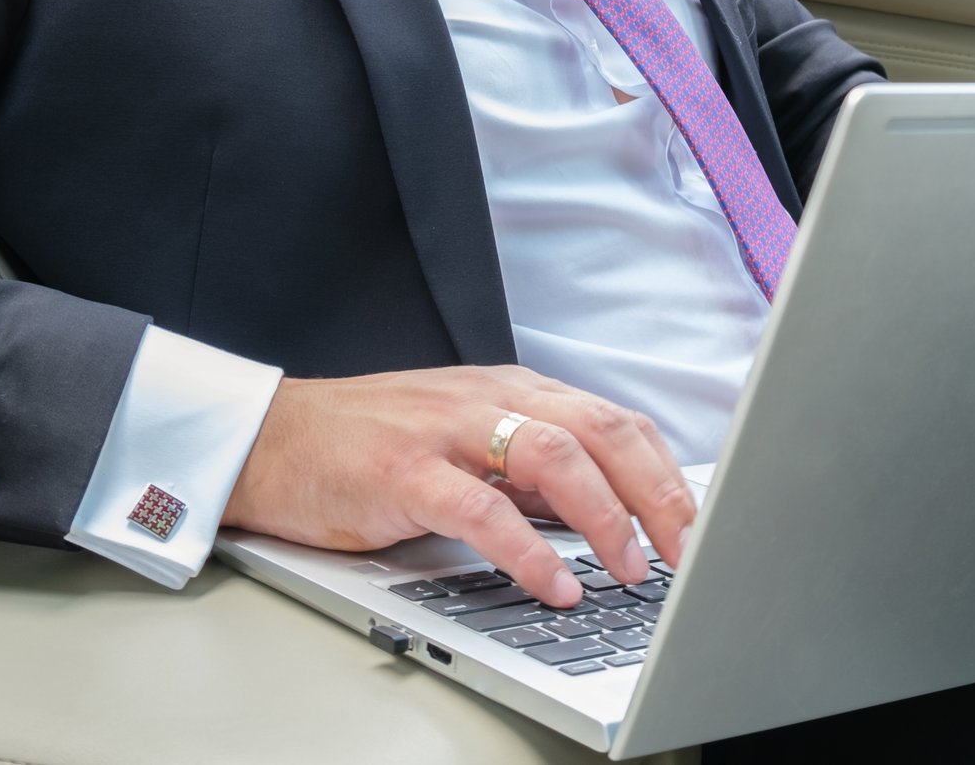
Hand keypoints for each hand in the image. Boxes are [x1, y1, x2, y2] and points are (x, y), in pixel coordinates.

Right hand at [224, 365, 695, 606]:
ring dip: (607, 516)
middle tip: (688, 552)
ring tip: (629, 569)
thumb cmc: (372, 445)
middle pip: (602, 432)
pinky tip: (554, 583)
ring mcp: (448, 431)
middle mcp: (491, 399)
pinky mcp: (404, 472)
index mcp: (514, 391)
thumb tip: (611, 516)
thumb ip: (533, 470)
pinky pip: (481, 509)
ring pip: (555, 456)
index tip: (701, 526)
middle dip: (659, 495)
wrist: (273, 439)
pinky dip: (528, 550)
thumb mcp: (468, 441)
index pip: (616, 422)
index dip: (668, 475)